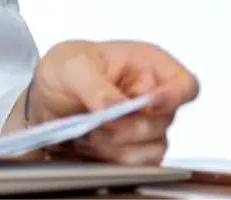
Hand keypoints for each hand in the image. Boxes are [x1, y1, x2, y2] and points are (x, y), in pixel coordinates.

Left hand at [18, 40, 199, 163]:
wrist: (46, 97)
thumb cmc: (65, 69)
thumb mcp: (71, 66)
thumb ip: (95, 86)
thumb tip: (117, 107)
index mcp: (148, 65)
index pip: (184, 85)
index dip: (174, 96)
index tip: (148, 102)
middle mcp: (155, 96)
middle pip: (165, 121)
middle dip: (127, 125)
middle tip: (96, 119)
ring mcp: (148, 125)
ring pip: (154, 147)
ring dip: (116, 144)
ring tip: (87, 132)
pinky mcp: (137, 149)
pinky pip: (141, 164)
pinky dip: (113, 158)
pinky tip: (90, 144)